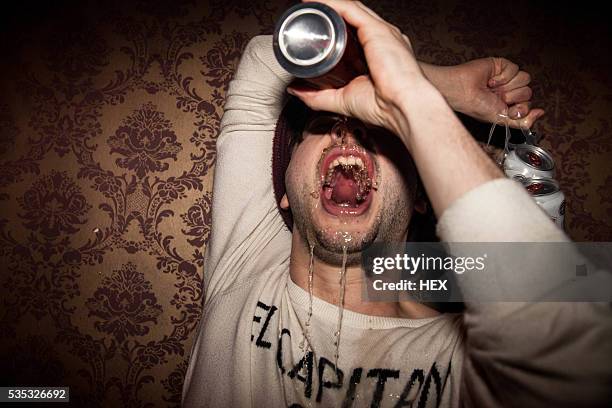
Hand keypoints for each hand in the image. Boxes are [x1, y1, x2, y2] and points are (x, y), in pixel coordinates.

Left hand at [286, 0, 430, 136]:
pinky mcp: (377, 29)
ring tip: (306, 4)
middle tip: (304, 14)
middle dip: (327, 13)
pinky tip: (315, 2)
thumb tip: (295, 90)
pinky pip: (350, 8)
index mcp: (377, 53)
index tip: (310, 31)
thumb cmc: (384, 107)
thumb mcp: (342, 100)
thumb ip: (318, 96)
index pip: (351, 33)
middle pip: (349, 17)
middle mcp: (381, 38)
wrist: (404, 108)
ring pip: (349, 9)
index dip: (331, 29)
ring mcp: (381, 31)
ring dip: (326, 5)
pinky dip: (331, 3)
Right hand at [424, 58, 544, 128]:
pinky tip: (491, 80)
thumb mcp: (501, 119)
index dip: (522, 108)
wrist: (462, 91)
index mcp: (507, 105)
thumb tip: (541, 113)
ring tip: (494, 89)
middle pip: (528, 92)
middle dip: (513, 98)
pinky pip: (516, 69)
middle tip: (497, 99)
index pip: (528, 104)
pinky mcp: (502, 65)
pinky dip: (503, 76)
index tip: (510, 112)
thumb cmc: (476, 106)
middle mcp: (507, 91)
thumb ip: (522, 121)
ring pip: (525, 79)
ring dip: (509, 87)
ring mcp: (506, 78)